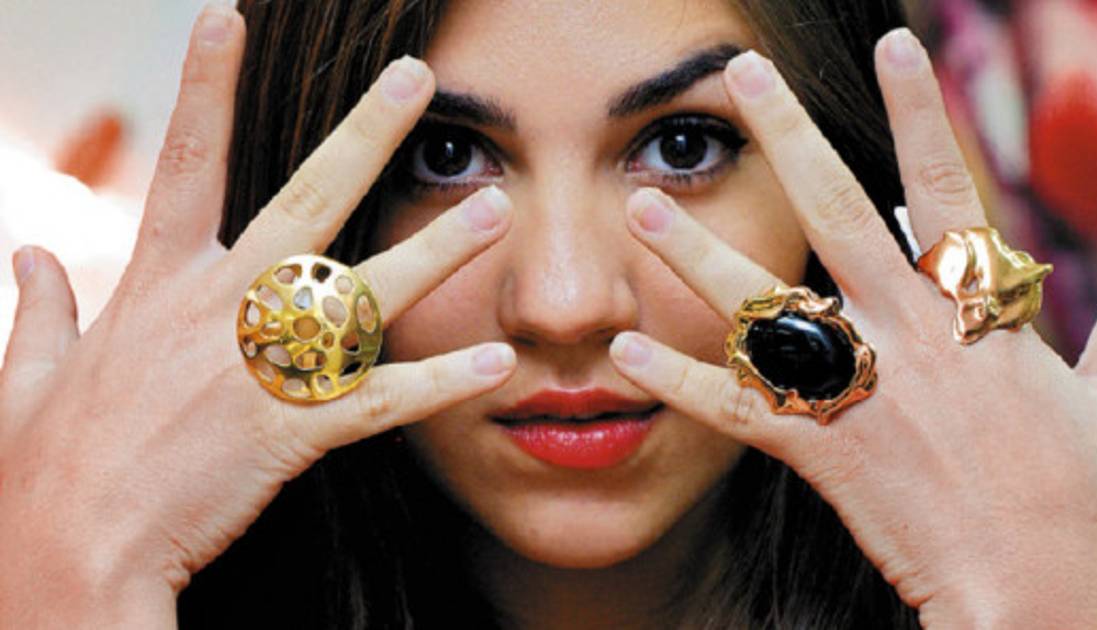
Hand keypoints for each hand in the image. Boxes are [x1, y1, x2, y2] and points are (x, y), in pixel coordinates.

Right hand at [0, 6, 514, 625]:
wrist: (65, 561)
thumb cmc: (43, 475)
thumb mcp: (27, 377)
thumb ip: (38, 309)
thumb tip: (26, 256)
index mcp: (155, 288)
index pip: (184, 165)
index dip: (201, 87)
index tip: (223, 16)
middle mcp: (216, 312)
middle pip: (303, 202)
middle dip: (362, 135)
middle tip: (415, 78)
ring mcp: (257, 370)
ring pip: (362, 292)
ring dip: (434, 250)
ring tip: (495, 208)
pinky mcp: (288, 434)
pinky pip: (380, 402)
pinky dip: (439, 383)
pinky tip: (494, 361)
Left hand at [609, 29, 1096, 627]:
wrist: (1022, 590)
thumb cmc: (1071, 496)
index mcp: (976, 312)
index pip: (947, 186)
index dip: (920, 110)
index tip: (895, 44)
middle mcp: (907, 335)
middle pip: (836, 213)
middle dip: (790, 137)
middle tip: (744, 75)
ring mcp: (857, 391)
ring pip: (765, 305)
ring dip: (699, 254)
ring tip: (640, 205)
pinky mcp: (819, 448)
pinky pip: (736, 408)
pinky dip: (679, 382)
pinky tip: (625, 352)